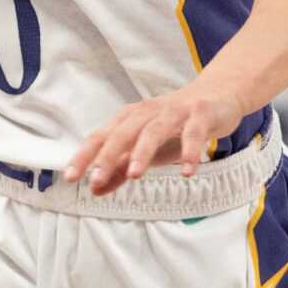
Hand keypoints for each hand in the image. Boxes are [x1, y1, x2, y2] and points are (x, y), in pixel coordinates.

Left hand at [64, 85, 243, 193]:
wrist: (217, 97)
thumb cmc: (176, 126)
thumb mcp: (147, 150)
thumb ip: (121, 169)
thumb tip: (95, 190)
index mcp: (130, 119)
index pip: (101, 137)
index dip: (85, 156)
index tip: (70, 178)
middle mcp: (148, 112)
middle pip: (123, 133)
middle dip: (108, 156)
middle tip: (96, 179)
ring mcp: (174, 112)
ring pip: (154, 130)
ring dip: (142, 152)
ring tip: (134, 174)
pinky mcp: (200, 114)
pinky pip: (193, 134)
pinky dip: (189, 152)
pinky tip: (186, 172)